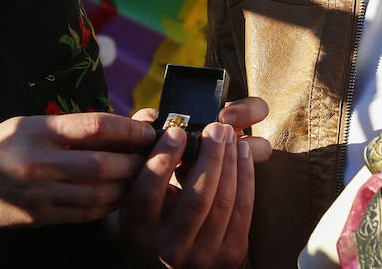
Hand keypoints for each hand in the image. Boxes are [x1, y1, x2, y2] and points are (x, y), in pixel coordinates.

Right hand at [0, 111, 155, 249]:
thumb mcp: (30, 123)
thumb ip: (74, 126)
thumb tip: (124, 123)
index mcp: (38, 131)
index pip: (95, 127)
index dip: (129, 129)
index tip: (150, 129)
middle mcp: (40, 162)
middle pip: (104, 165)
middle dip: (136, 162)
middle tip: (156, 156)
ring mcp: (40, 193)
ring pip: (100, 194)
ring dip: (128, 187)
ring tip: (143, 177)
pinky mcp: (40, 217)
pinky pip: (85, 213)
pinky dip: (108, 205)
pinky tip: (119, 197)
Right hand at [121, 97, 271, 267]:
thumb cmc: (155, 227)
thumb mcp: (136, 209)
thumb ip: (141, 176)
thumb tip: (156, 126)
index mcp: (141, 233)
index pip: (148, 193)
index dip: (163, 159)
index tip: (177, 131)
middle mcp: (170, 249)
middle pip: (196, 197)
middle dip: (210, 156)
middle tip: (215, 126)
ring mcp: (203, 255)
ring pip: (223, 201)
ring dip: (230, 161)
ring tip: (229, 134)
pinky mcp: (231, 254)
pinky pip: (243, 208)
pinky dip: (246, 175)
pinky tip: (242, 152)